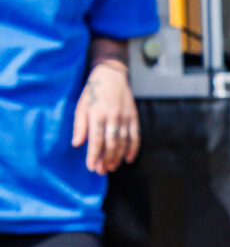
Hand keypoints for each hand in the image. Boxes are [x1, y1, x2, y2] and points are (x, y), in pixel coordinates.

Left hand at [72, 58, 138, 172]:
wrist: (111, 76)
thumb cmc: (93, 92)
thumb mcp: (81, 107)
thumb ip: (79, 126)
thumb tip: (77, 144)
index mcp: (97, 114)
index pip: (96, 140)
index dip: (93, 155)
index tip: (91, 167)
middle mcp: (112, 117)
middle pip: (111, 144)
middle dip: (106, 159)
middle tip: (102, 171)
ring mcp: (125, 118)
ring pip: (123, 142)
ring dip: (118, 157)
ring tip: (112, 167)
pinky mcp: (134, 117)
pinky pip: (135, 136)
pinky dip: (133, 149)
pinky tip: (129, 158)